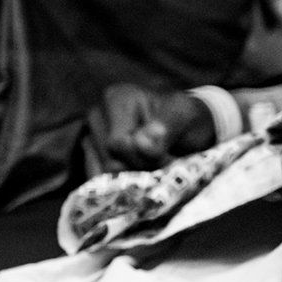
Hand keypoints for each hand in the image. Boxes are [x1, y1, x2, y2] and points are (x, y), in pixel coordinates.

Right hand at [88, 83, 218, 171]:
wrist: (189, 129)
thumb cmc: (188, 120)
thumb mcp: (186, 118)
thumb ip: (166, 127)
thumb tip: (140, 144)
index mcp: (117, 98)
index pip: (117, 144)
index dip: (144, 158)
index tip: (168, 155)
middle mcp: (98, 115)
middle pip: (110, 161)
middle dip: (140, 168)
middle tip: (163, 161)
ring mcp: (92, 136)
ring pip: (103, 173)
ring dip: (132, 177)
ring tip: (152, 164)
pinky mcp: (92, 155)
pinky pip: (99, 180)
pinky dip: (120, 184)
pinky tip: (137, 174)